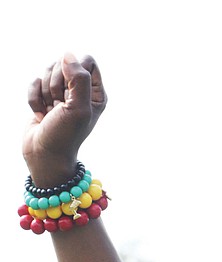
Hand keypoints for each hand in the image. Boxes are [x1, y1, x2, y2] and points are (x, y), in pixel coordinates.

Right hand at [23, 52, 106, 186]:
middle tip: (59, 106)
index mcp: (96, 94)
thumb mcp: (78, 108)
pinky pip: (34, 81)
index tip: (69, 90)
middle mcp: (81, 92)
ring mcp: (62, 94)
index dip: (74, 70)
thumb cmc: (65, 136)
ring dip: (45, 93)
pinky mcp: (44, 97)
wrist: (45, 155)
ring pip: (47, 70)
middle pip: (64, 63)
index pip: (87, 61)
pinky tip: (41, 114)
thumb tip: (69, 55)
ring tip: (51, 112)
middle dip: (56, 83)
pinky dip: (34, 98)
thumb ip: (79, 79)